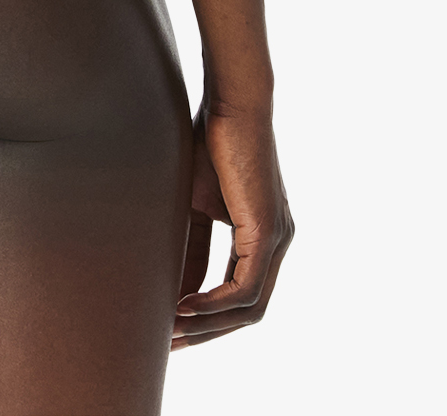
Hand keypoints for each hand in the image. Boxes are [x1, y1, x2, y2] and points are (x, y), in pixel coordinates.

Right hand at [173, 101, 293, 350]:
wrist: (230, 102)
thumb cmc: (207, 140)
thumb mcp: (192, 203)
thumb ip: (190, 244)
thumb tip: (174, 286)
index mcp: (260, 235)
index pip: (238, 293)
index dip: (205, 316)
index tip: (170, 329)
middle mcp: (276, 242)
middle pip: (247, 310)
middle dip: (207, 331)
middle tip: (169, 344)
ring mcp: (277, 239)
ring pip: (249, 306)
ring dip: (209, 324)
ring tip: (171, 331)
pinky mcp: (269, 232)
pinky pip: (247, 288)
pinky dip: (216, 304)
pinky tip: (186, 308)